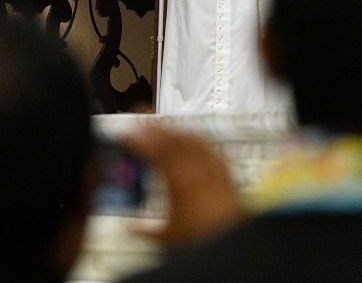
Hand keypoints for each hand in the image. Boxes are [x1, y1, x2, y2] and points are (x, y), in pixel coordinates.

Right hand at [123, 125, 243, 246]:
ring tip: (167, 128)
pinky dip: (200, 142)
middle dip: (158, 128)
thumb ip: (144, 230)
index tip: (129, 133)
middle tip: (144, 121)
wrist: (231, 239)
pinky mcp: (228, 174)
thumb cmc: (203, 236)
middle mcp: (198, 170)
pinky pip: (212, 149)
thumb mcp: (167, 237)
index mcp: (178, 180)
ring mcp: (215, 169)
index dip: (141, 139)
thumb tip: (129, 229)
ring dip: (179, 132)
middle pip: (176, 139)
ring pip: (195, 141)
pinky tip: (197, 143)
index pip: (156, 150)